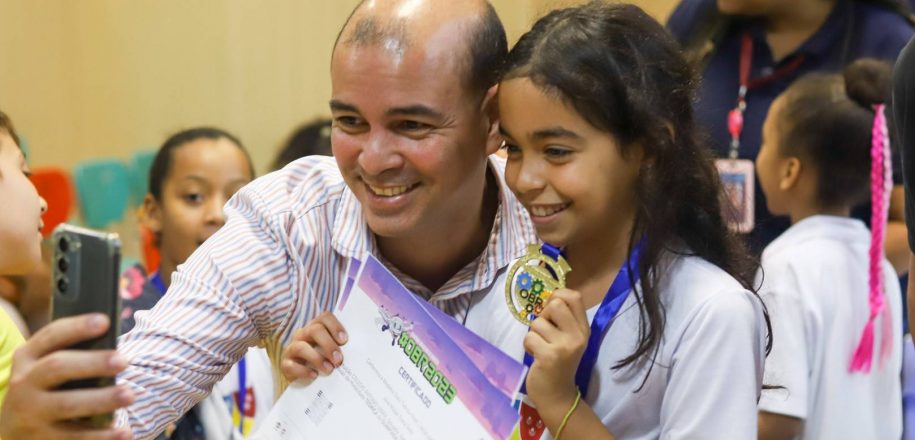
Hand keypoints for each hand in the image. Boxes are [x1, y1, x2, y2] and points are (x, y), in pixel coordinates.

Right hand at [0, 313, 133, 439]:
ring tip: (129, 395)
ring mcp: (31, 413)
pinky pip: (76, 437)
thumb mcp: (44, 366)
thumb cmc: (45, 388)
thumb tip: (113, 345)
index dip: (77, 327)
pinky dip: (102, 436)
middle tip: (123, 360)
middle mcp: (25, 383)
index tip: (104, 321)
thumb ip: (72, 352)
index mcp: (28, 357)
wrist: (13, 430)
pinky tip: (125, 432)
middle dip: (92, 362)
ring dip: (101, 399)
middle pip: (57, 367)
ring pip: (67, 404)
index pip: (51, 336)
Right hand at [280, 312, 347, 383]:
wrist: (304, 378)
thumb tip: (360, 352)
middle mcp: (303, 334)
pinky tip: (314, 376)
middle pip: (314, 330)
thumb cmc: (324, 361)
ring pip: (301, 347)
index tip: (344, 340)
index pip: (324, 317)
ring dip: (317, 358)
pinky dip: (303, 371)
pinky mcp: (285, 364)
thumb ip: (341, 348)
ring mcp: (292, 348)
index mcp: (316, 327)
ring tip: (329, 369)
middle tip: (339, 359)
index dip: (335, 326)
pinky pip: (291, 365)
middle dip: (328, 344)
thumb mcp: (333, 352)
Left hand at [523, 289, 588, 407]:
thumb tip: (550, 296)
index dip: (558, 296)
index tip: (550, 310)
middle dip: (543, 316)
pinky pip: (529, 337)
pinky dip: (528, 345)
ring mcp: (564, 346)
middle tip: (545, 332)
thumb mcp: (568, 338)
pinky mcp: (549, 356)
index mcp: (584, 329)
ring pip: (537, 322)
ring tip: (541, 347)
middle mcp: (578, 336)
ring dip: (534, 334)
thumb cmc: (559, 363)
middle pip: (555, 304)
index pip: (575, 296)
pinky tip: (536, 356)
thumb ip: (563, 319)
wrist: (557, 395)